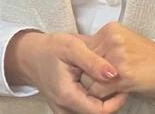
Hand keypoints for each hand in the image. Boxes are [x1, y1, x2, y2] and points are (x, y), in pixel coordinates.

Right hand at [4, 30, 128, 113]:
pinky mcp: (66, 107)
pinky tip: (98, 84)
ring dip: (104, 99)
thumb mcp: (73, 47)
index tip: (123, 85)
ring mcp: (64, 110)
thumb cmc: (50, 49)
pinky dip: (95, 98)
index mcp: (67, 95)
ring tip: (108, 80)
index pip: (100, 111)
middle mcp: (64, 108)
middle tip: (118, 80)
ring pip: (92, 112)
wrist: (30, 55)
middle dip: (112, 99)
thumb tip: (114, 74)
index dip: (117, 101)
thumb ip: (94, 62)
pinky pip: (85, 109)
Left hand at [76, 22, 154, 102]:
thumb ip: (103, 45)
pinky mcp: (123, 75)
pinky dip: (102, 96)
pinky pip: (98, 90)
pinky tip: (113, 91)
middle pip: (82, 63)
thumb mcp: (122, 41)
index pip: (82, 48)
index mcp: (111, 30)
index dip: (84, 63)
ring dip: (94, 87)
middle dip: (87, 75)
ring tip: (107, 86)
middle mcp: (113, 40)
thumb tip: (80, 56)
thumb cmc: (146, 57)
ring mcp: (118, 57)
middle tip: (98, 81)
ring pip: (87, 78)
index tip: (89, 71)